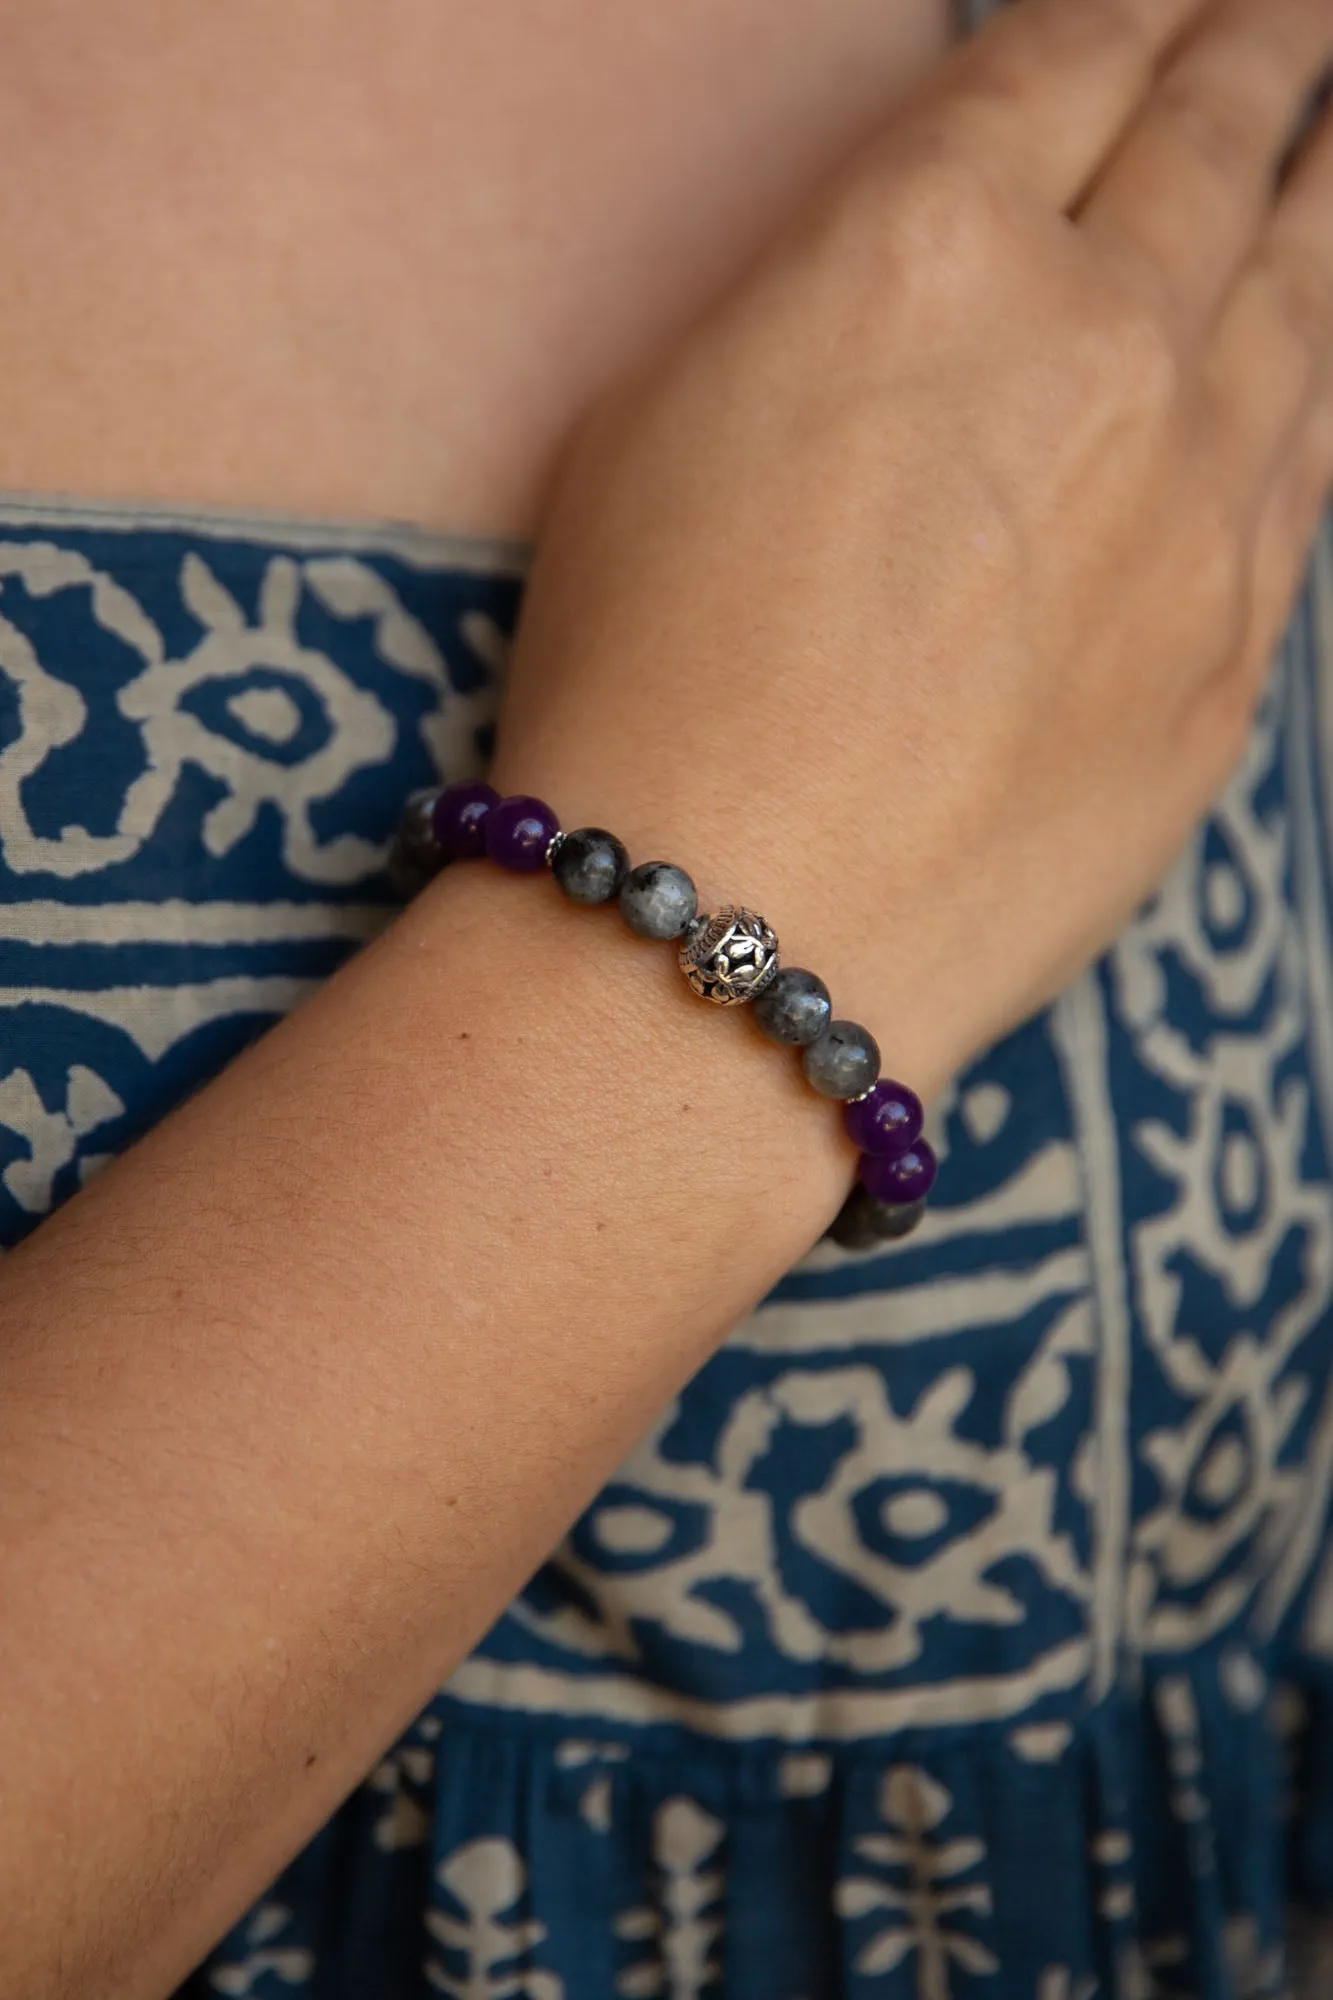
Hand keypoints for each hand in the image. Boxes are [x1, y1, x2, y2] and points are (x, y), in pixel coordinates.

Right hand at [490, 0, 1332, 1096]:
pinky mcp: (1232, 647)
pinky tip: (1319, 351)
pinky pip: (1313, 467)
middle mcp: (1097, 336)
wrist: (747, 929)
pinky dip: (1323, 379)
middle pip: (1219, 141)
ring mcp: (1195, 498)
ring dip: (1326, 196)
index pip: (1067, 57)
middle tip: (1289, 13)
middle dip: (1262, 51)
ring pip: (1307, 292)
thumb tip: (912, 288)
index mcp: (925, 246)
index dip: (1126, 5)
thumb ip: (820, 310)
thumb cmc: (643, 684)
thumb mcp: (655, 422)